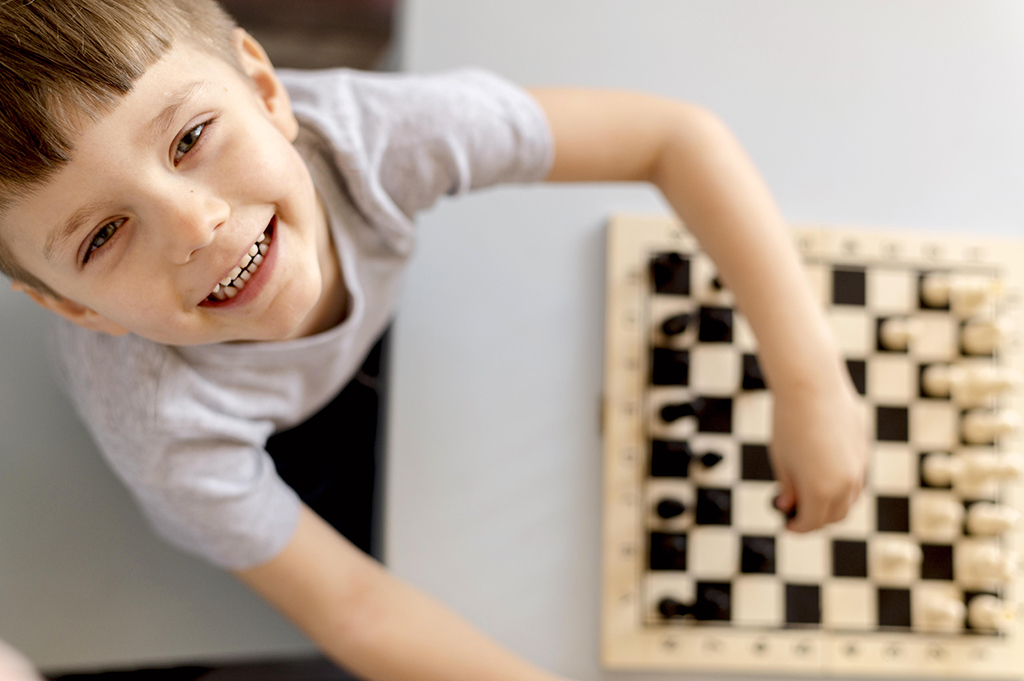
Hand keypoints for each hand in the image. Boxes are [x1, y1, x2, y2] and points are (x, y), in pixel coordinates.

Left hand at [769, 375, 866, 531]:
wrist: (812, 386)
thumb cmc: (789, 423)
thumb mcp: (781, 460)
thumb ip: (788, 488)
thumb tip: (788, 505)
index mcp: (821, 491)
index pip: (812, 523)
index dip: (797, 528)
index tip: (787, 525)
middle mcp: (846, 484)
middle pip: (836, 516)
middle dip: (817, 520)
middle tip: (798, 513)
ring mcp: (859, 467)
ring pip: (850, 498)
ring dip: (832, 503)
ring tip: (809, 493)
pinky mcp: (863, 450)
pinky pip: (855, 478)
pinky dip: (842, 485)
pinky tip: (823, 473)